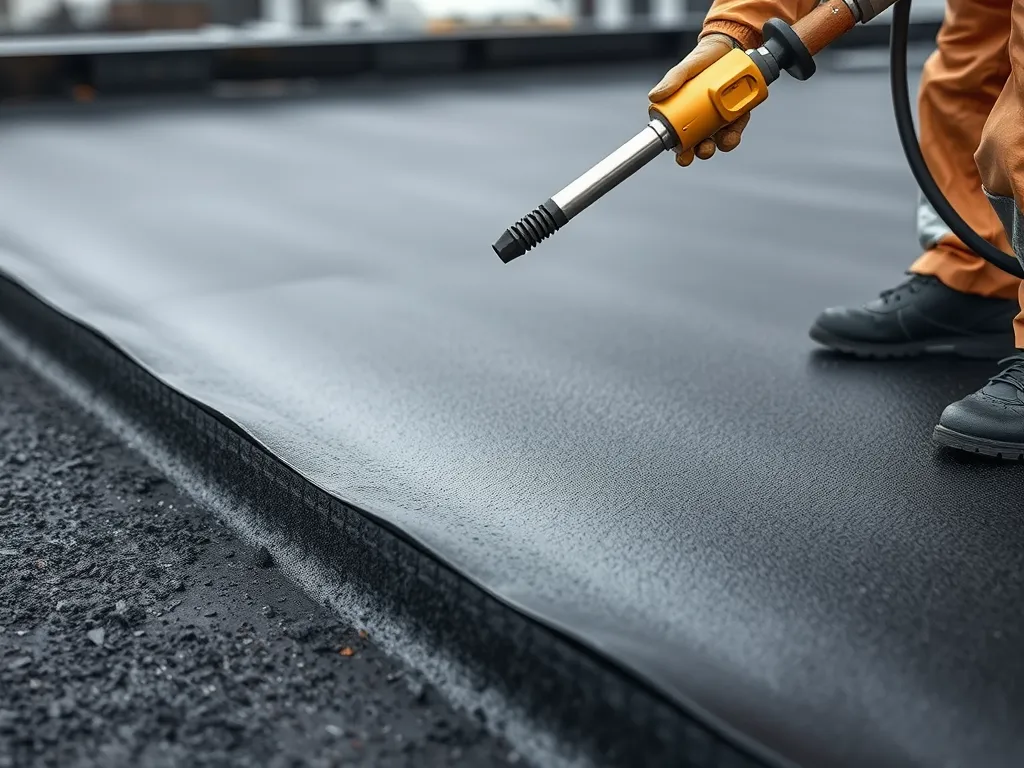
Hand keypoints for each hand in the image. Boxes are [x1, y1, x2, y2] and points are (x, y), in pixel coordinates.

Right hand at [648, 33, 751, 166]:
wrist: (728, 46)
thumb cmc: (702, 58)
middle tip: (702, 150)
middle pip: (699, 144)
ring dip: (719, 146)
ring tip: (722, 141)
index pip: (678, 137)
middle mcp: (700, 120)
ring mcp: (719, 118)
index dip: (680, 151)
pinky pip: (735, 129)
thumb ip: (672, 80)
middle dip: (701, 152)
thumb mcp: (686, 68)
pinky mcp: (736, 114)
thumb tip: (654, 96)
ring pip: (718, 141)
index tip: (683, 155)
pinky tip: (733, 132)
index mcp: (683, 114)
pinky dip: (734, 134)